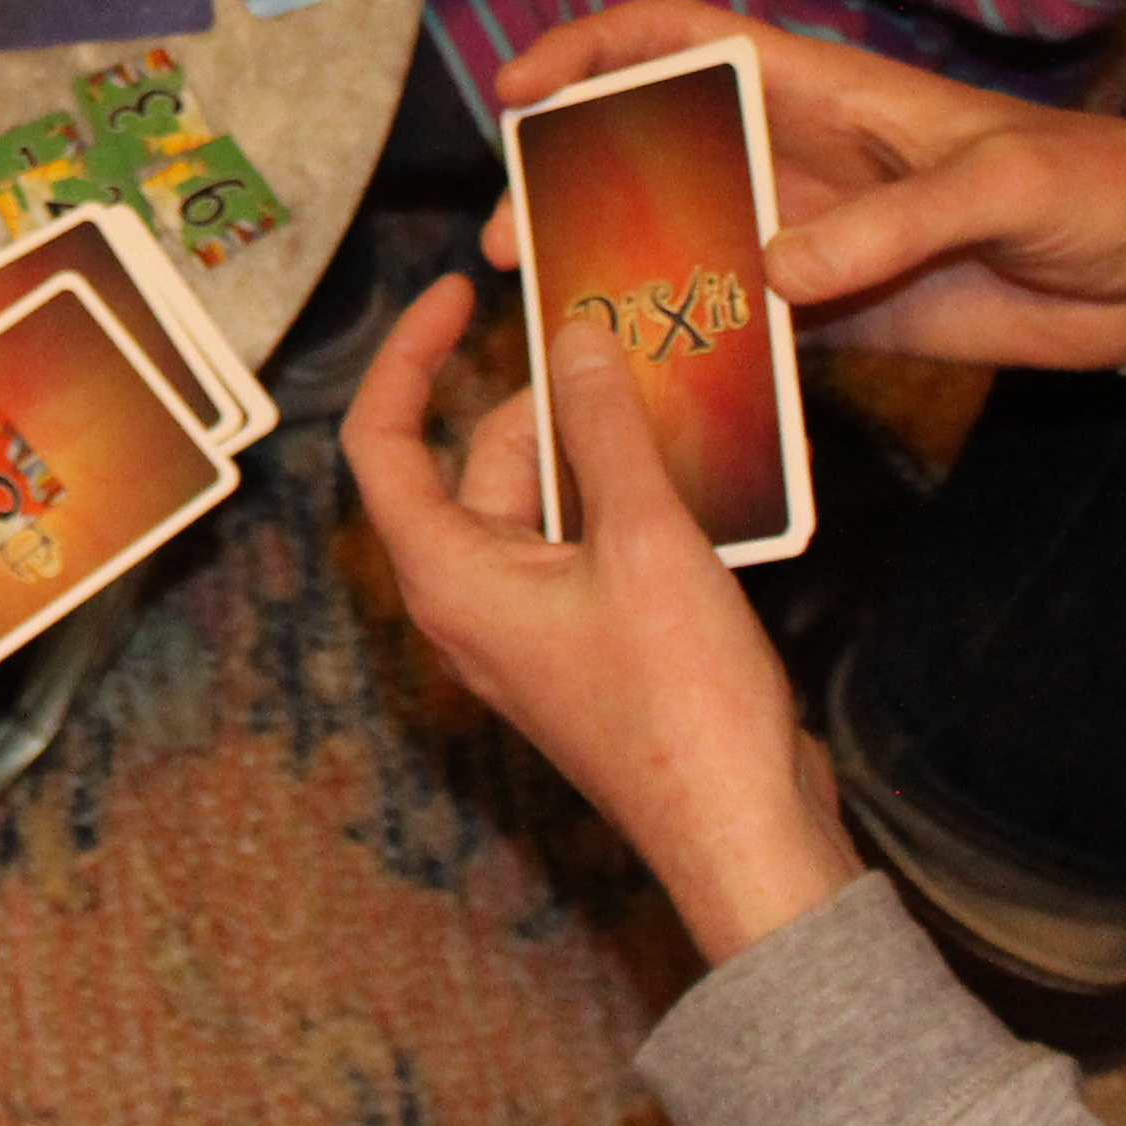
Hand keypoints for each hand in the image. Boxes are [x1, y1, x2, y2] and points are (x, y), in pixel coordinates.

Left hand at [341, 277, 858, 962]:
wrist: (743, 833)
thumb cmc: (680, 704)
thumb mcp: (644, 538)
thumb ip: (604, 428)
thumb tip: (574, 339)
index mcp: (450, 575)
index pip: (382, 443)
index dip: (408, 356)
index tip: (455, 292)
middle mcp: (471, 601)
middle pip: (479, 463)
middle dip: (548, 399)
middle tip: (624, 341)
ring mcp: (528, 629)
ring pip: (543, 502)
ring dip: (599, 446)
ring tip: (674, 392)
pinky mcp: (583, 648)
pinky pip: (584, 546)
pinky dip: (626, 498)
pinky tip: (700, 470)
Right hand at [488, 0, 1125, 372]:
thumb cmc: (1101, 184)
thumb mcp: (1004, 186)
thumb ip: (891, 227)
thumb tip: (775, 272)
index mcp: (824, 91)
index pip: (680, 42)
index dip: (592, 51)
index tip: (520, 89)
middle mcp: (800, 159)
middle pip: (653, 153)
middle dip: (569, 185)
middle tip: (514, 244)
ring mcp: (815, 238)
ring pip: (684, 245)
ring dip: (618, 276)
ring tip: (561, 325)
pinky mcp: (844, 314)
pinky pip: (747, 329)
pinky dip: (693, 351)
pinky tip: (650, 386)